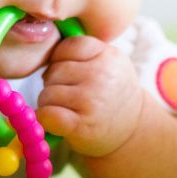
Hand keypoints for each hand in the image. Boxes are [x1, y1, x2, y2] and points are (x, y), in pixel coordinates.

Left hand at [35, 36, 145, 157]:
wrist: (133, 131)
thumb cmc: (111, 94)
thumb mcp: (109, 63)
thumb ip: (83, 53)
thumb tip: (43, 50)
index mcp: (107, 54)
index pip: (67, 46)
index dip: (61, 60)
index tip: (70, 73)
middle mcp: (101, 75)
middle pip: (54, 71)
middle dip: (54, 83)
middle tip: (68, 95)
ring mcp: (91, 100)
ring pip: (47, 93)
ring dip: (50, 103)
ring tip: (67, 108)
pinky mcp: (80, 125)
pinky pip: (47, 114)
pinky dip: (46, 118)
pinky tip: (57, 120)